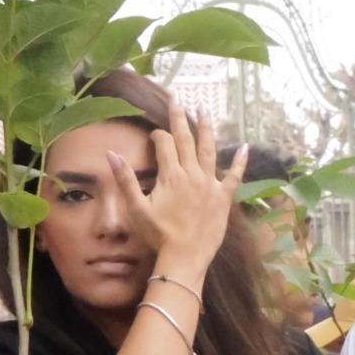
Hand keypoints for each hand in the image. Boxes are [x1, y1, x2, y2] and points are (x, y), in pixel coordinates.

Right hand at [107, 102, 239, 281]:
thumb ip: (125, 179)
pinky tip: (244, 147)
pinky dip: (239, 162)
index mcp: (171, 175)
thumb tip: (110, 153)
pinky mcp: (224, 198)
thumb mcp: (136, 208)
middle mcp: (192, 175)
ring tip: (203, 109)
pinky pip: (234, 177)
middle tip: (176, 97)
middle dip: (179, 117)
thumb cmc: (159, 235)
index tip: (155, 137)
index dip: (158, 136)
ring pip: (209, 150)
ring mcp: (210, 185)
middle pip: (186, 139)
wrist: (185, 257)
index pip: (165, 144)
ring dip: (206, 128)